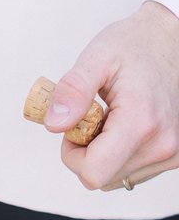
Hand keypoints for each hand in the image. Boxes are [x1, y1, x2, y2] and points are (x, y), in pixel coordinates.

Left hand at [45, 1, 178, 190]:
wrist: (170, 41)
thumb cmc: (134, 45)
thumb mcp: (97, 57)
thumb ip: (73, 91)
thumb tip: (53, 124)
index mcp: (141, 123)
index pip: (94, 172)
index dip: (71, 153)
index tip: (72, 124)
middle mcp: (162, 147)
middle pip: (104, 178)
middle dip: (86, 151)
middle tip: (90, 114)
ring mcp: (172, 155)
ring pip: (118, 177)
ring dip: (103, 153)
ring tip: (109, 116)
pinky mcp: (174, 156)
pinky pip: (134, 171)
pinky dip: (120, 153)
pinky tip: (122, 123)